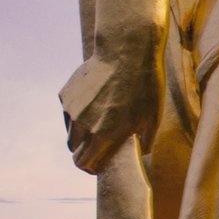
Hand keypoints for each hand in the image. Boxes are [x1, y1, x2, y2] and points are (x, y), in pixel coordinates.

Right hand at [62, 40, 159, 174]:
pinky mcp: (65, 94)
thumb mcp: (153, 118)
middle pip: (75, 151)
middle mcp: (82, 125)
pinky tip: (96, 100)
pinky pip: (69, 112)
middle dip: (86, 152)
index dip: (92, 168)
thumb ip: (144, 142)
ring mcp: (71, 109)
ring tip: (101, 120)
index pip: (86, 164)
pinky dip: (78, 113)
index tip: (99, 166)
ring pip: (71, 132)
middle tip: (100, 146)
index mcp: (104, 135)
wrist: (127, 50)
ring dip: (82, 133)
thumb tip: (140, 154)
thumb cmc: (146, 86)